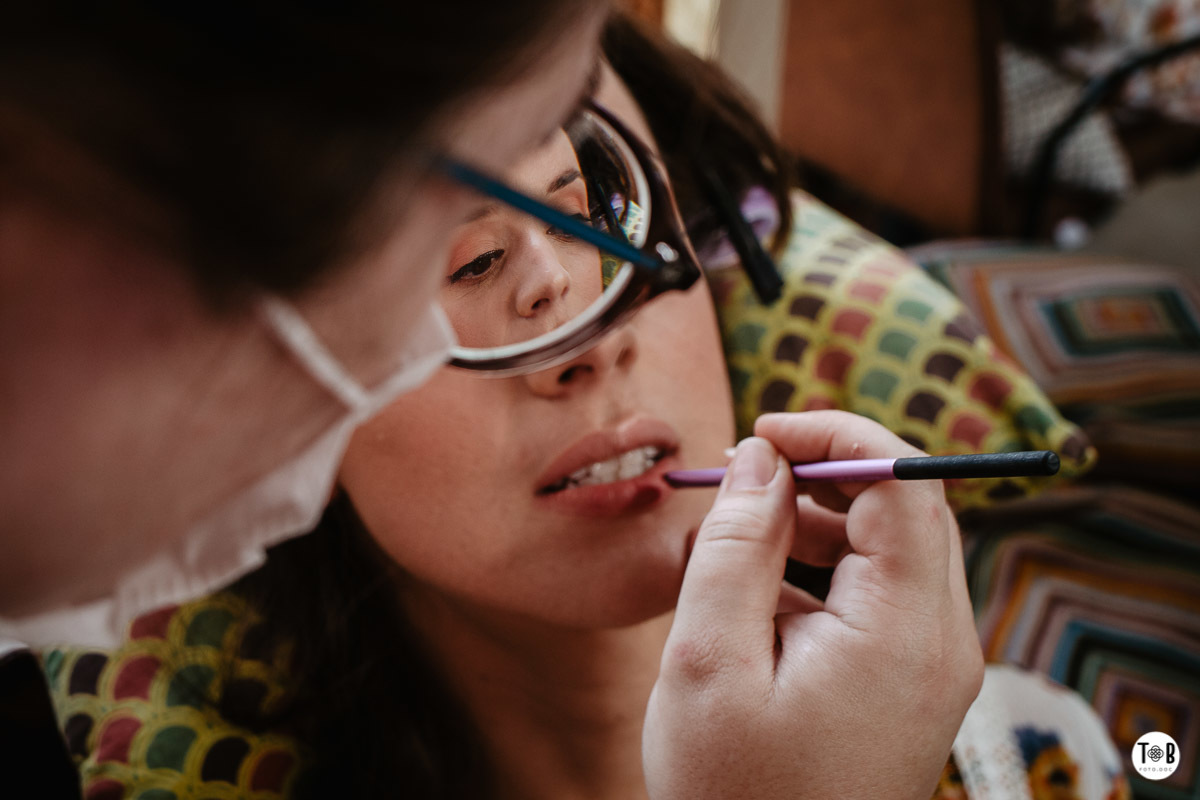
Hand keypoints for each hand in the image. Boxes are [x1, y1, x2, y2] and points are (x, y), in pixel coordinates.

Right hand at [644, 411, 982, 798]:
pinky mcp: (909, 682)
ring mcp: (930, 665)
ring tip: (736, 538)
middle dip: (823, 475)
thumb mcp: (710, 661)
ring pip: (888, 550)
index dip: (838, 434)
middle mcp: (939, 642)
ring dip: (816, 523)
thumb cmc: (735, 794)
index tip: (764, 431)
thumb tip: (761, 457)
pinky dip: (821, 572)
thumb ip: (734, 548)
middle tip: (745, 475)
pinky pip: (877, 596)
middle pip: (905, 511)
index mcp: (905, 632)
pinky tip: (757, 593)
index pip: (905, 484)